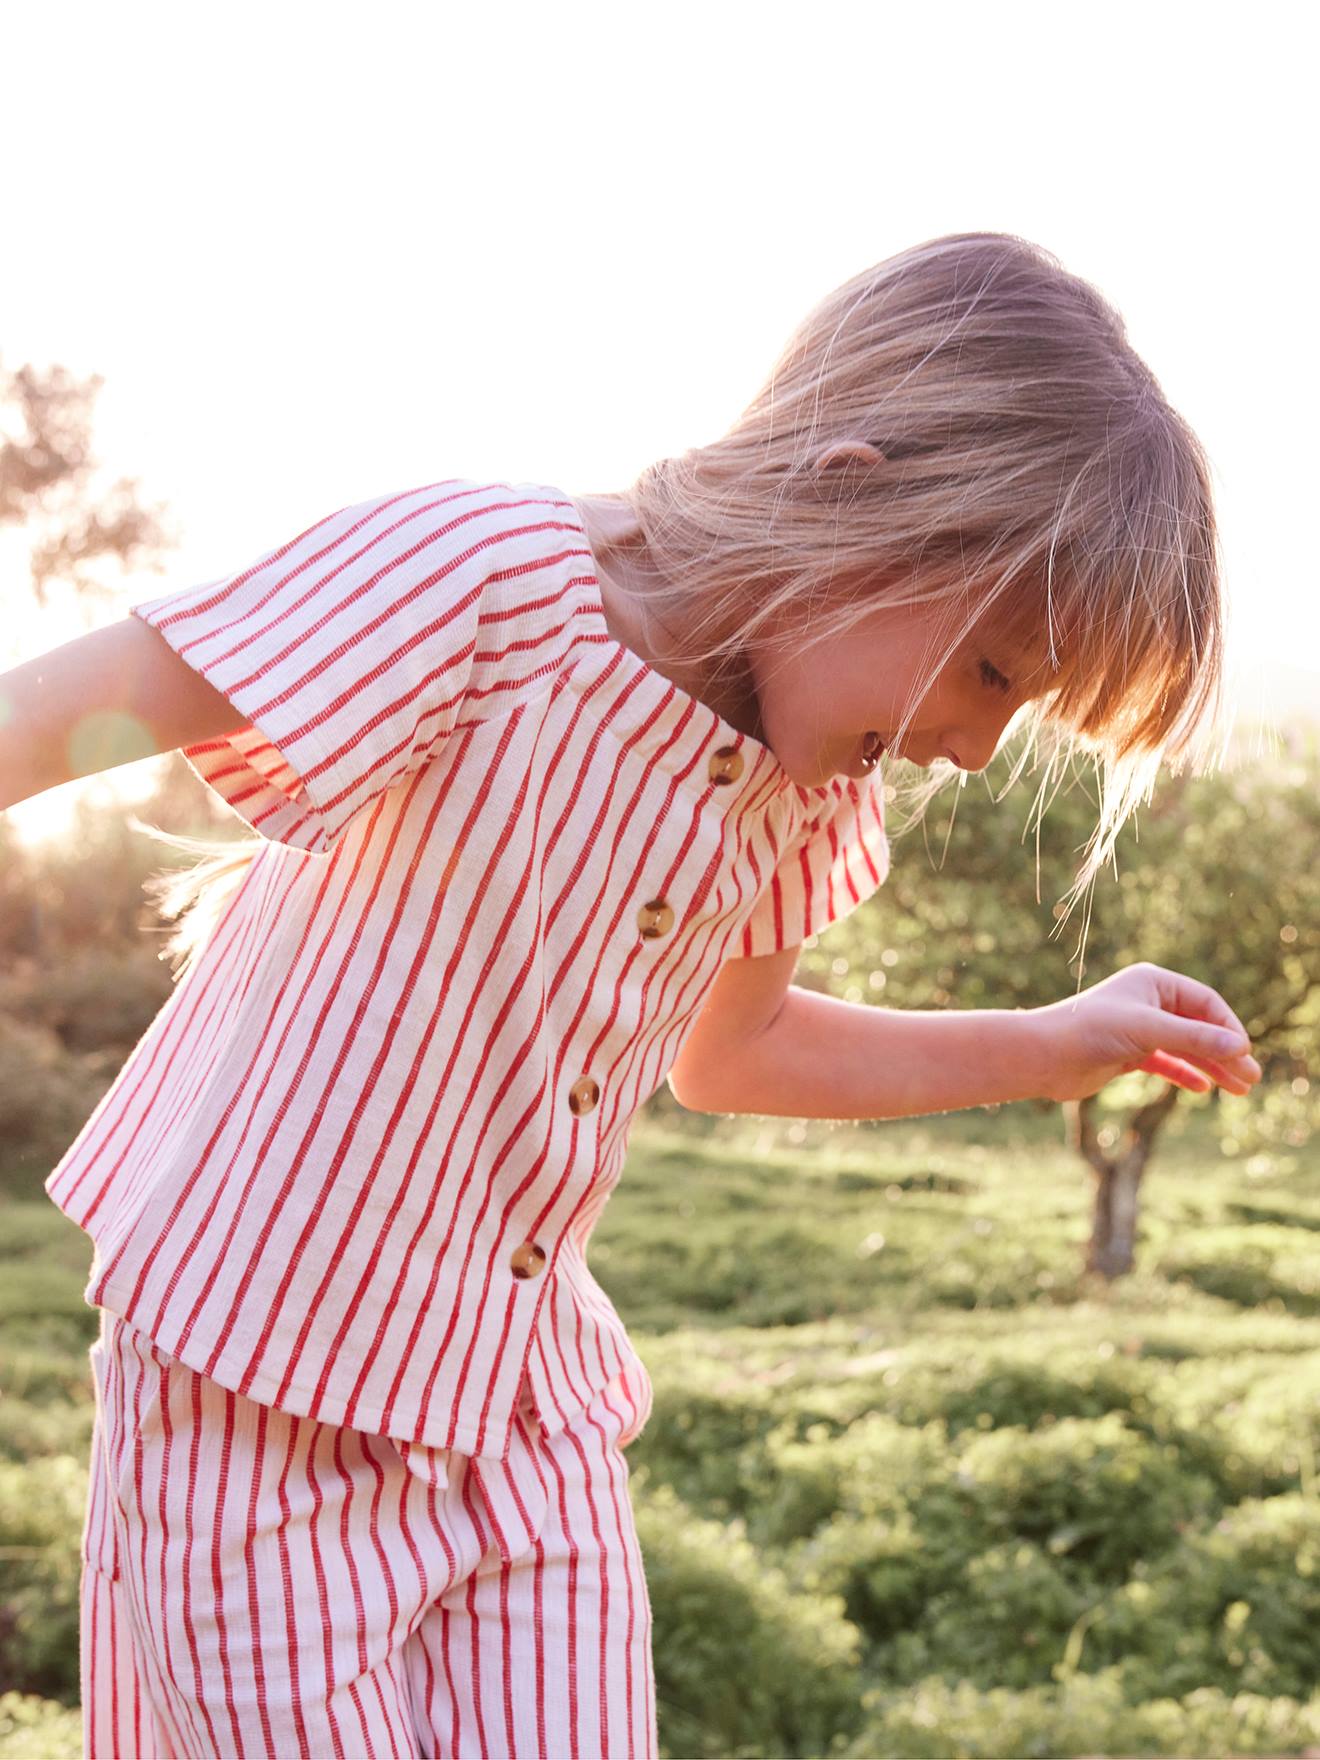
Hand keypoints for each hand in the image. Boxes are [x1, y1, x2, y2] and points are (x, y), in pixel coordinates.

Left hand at [1031, 962, 1262, 1104]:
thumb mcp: (1147, 1030)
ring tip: (1239, 1090)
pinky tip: (1203, 1089)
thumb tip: (1240, 1048)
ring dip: (1212, 1067)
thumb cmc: (1088, 1031)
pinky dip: (1185, 1074)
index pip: (1206, 1003)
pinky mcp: (1127, 1053)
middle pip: (1199, 1026)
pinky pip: (1166, 1062)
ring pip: (1186, 1047)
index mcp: (1154, 982)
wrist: (1042, 1056)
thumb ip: (1194, 1039)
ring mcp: (1138, 1028)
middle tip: (1253, 1079)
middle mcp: (1148, 1002)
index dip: (1228, 1029)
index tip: (1243, 1056)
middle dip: (1226, 1052)